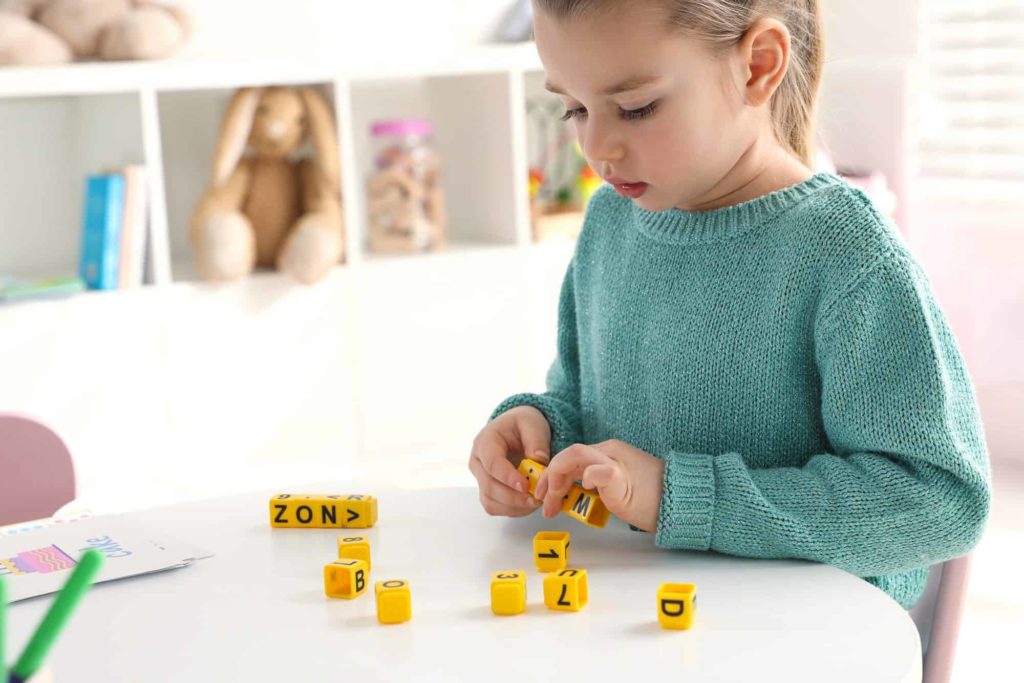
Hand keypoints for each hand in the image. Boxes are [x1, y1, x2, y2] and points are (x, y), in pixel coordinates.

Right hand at [468, 406, 551, 516]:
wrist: (517, 430)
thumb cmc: (523, 425)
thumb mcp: (533, 425)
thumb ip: (537, 442)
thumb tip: (539, 462)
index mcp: (486, 441)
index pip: (491, 462)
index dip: (507, 477)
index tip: (525, 486)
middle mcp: (477, 461)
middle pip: (489, 486)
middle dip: (513, 497)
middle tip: (536, 499)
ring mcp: (480, 478)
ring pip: (490, 501)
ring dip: (514, 506)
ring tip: (535, 501)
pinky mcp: (487, 490)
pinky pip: (495, 507)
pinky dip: (513, 510)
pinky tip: (529, 504)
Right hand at [535, 440, 665, 531]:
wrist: (680, 503)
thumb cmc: (654, 501)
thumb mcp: (627, 494)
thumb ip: (605, 479)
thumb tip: (586, 474)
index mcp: (609, 453)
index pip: (571, 455)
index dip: (554, 472)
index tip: (548, 493)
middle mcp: (608, 453)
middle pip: (570, 462)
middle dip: (553, 483)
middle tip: (544, 506)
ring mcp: (611, 462)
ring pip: (576, 469)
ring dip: (561, 487)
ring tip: (553, 508)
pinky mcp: (614, 473)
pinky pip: (585, 475)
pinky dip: (573, 487)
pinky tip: (569, 500)